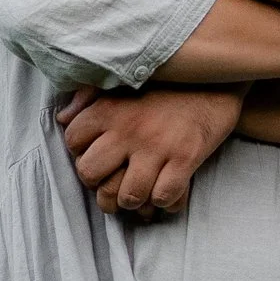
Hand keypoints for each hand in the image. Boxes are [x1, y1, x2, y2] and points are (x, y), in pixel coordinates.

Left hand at [55, 85, 243, 214]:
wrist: (218, 78)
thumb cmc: (168, 84)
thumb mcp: (124, 82)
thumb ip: (88, 97)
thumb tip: (62, 118)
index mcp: (109, 108)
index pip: (73, 142)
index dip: (81, 154)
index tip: (97, 156)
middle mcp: (128, 129)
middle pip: (89, 174)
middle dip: (99, 185)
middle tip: (113, 184)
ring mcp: (157, 146)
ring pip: (127, 196)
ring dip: (133, 201)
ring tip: (140, 194)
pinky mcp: (186, 158)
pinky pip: (164, 198)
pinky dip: (165, 202)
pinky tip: (167, 191)